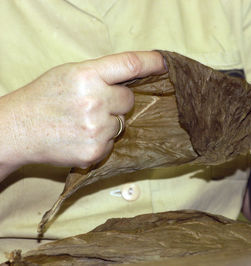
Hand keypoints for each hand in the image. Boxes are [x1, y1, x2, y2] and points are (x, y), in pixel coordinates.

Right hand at [4, 51, 165, 168]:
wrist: (17, 130)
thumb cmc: (44, 98)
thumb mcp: (68, 73)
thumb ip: (100, 73)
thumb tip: (133, 77)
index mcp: (87, 75)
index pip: (129, 64)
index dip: (152, 62)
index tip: (165, 63)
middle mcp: (95, 100)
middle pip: (128, 99)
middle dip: (117, 101)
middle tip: (93, 103)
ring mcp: (96, 128)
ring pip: (121, 123)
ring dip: (108, 122)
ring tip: (81, 121)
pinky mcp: (95, 151)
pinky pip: (112, 143)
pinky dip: (101, 141)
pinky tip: (80, 136)